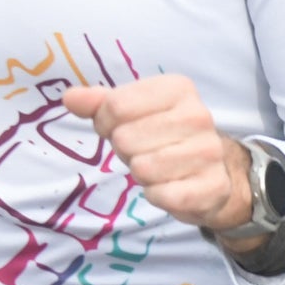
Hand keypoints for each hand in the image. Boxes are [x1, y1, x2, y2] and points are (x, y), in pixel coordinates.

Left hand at [60, 75, 252, 234]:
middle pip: (125, 138)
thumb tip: (70, 97)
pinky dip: (157, 195)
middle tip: (141, 150)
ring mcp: (210, 152)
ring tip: (156, 166)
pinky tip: (170, 186)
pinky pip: (163, 195)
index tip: (117, 127)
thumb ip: (96, 102)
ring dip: (140, 173)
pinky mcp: (214, 186)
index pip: (116, 105)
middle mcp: (199, 116)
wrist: (208, 171)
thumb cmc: (159, 134)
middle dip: (123, 149)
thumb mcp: (127, 110)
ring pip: (143, 169)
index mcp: (178, 88)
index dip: (105, 122)